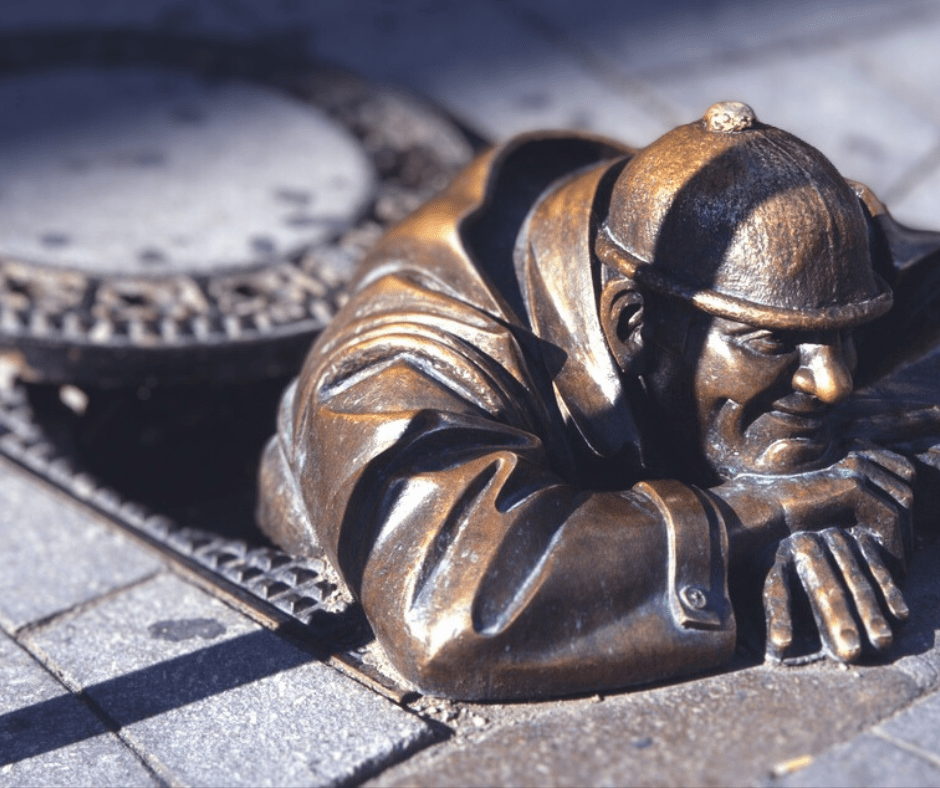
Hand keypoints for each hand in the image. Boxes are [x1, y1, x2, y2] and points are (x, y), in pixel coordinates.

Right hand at [713, 443, 913, 567]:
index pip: (903, 472)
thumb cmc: (789, 509)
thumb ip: (858, 504)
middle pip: (907, 487)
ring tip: (898, 561)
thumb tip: (895, 522)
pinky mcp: (853, 485)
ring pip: (904, 501)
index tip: (905, 537)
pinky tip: (886, 561)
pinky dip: (893, 540)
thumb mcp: (831, 503)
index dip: (907, 505)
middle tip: (905, 555)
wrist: (761, 509)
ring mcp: (856, 467)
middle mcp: (858, 454)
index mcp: (853, 452)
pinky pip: (890, 514)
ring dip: (905, 533)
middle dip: (910, 521)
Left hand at [763, 526, 908, 662]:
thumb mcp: (762, 579)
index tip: (782, 646)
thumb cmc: (781, 571)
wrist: (805, 522)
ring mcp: (833, 539)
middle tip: (850, 652)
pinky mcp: (859, 539)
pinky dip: (889, 592)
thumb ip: (767, 611)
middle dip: (837, 619)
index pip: (774, 590)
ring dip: (870, 612)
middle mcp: (803, 545)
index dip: (778, 618)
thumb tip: (773, 650)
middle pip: (822, 586)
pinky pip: (877, 567)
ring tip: (881, 642)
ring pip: (854, 579)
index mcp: (772, 556)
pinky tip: (899, 617)